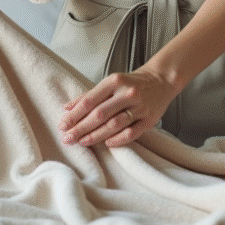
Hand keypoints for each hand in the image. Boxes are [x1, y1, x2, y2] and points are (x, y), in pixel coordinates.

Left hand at [58, 68, 177, 147]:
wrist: (161, 80)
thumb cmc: (132, 83)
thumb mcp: (111, 83)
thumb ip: (89, 95)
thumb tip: (66, 108)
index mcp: (115, 81)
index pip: (90, 100)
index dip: (74, 114)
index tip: (62, 125)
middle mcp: (127, 93)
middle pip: (100, 114)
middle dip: (81, 128)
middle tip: (67, 138)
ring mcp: (139, 107)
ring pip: (114, 125)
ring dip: (96, 136)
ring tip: (82, 142)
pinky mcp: (149, 120)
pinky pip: (131, 133)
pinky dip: (118, 140)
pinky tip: (106, 144)